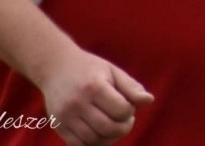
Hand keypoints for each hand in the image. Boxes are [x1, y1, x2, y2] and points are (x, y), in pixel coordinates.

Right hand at [36, 48, 152, 145]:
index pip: (122, 110)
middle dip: (123, 127)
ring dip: (109, 137)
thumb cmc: (90, 69)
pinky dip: (93, 143)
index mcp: (94, 86)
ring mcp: (65, 116)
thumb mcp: (112, 71)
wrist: (55, 67)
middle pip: (109, 128)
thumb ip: (131, 87)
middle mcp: (77, 103)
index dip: (130, 111)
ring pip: (94, 139)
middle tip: (125, 120)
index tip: (128, 105)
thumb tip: (149, 101)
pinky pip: (78, 145)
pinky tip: (99, 132)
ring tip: (113, 125)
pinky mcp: (58, 126)